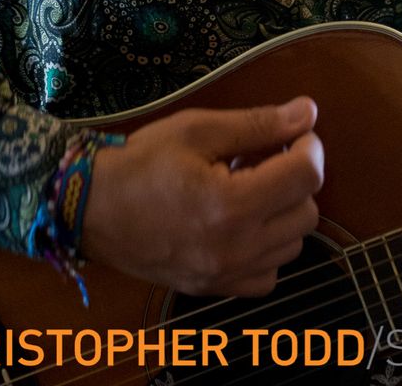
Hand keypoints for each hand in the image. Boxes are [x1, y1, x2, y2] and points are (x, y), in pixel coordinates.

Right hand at [80, 95, 322, 294]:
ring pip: (293, 245)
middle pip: (307, 212)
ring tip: (251, 187)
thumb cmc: (142, 162)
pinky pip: (267, 275)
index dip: (310, 145)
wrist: (91, 209)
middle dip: (297, 177)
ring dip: (284, 211)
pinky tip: (244, 223)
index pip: (306, 176)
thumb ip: (259, 123)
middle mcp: (235, 248)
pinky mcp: (214, 289)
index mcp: (231, 205)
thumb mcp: (198, 129)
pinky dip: (268, 249)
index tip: (296, 131)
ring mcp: (225, 275)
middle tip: (267, 155)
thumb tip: (308, 112)